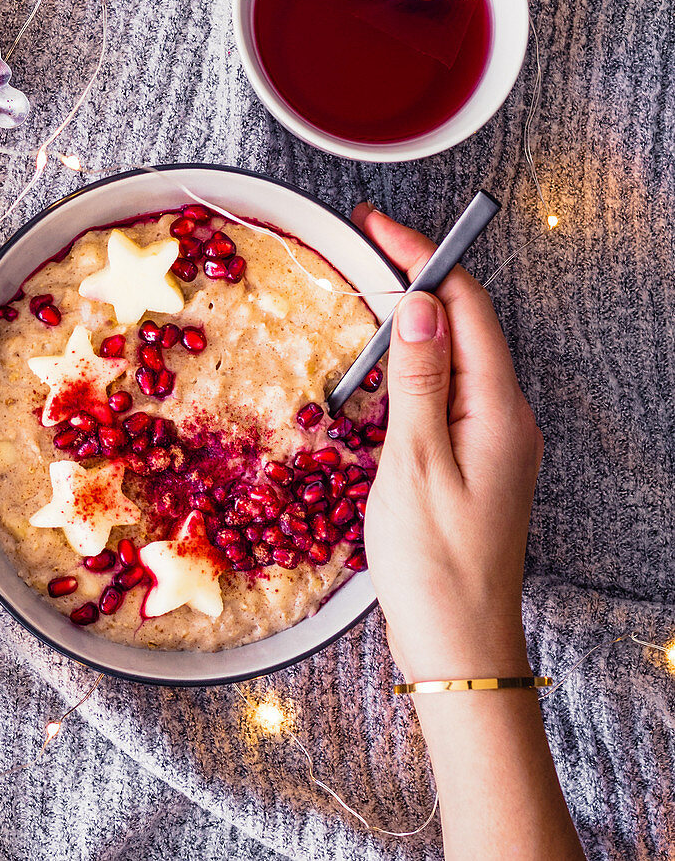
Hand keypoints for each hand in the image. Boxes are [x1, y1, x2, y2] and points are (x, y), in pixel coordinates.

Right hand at [353, 204, 542, 682]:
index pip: (464, 306)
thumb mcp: (414, 464)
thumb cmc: (433, 563)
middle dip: (416, 276)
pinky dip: (413, 365)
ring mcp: (494, 439)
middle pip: (464, 324)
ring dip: (412, 321)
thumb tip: (419, 304)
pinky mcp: (475, 460)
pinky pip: (447, 392)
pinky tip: (384, 368)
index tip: (376, 224)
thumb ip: (418, 380)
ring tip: (367, 296)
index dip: (423, 255)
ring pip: (454, 357)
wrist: (459, 644)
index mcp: (498, 410)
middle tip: (363, 247)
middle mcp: (506, 416)